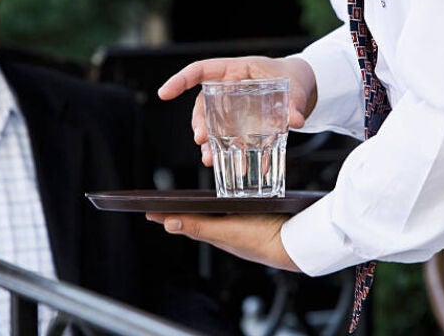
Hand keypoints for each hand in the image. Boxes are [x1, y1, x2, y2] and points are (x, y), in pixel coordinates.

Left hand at [145, 212, 299, 271]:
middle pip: (199, 219)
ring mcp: (241, 226)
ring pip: (216, 215)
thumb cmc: (262, 239)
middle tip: (166, 205)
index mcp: (217, 234)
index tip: (148, 209)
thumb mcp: (226, 231)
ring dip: (202, 210)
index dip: (168, 216)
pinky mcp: (255, 219)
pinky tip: (230, 201)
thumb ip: (199, 226)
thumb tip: (168, 223)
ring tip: (189, 205)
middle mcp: (227, 231)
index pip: (186, 223)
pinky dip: (226, 206)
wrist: (294, 242)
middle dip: (182, 211)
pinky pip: (235, 211)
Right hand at [158, 56, 316, 165]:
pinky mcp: (240, 124)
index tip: (164, 93)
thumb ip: (294, 102)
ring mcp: (232, 108)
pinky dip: (225, 152)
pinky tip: (228, 165)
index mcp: (235, 70)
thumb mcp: (294, 86)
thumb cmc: (291, 78)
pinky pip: (227, 138)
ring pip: (211, 123)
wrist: (300, 89)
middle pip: (204, 104)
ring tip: (209, 159)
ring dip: (208, 142)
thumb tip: (296, 120)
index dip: (180, 80)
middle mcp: (228, 89)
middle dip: (199, 122)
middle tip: (201, 139)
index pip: (200, 70)